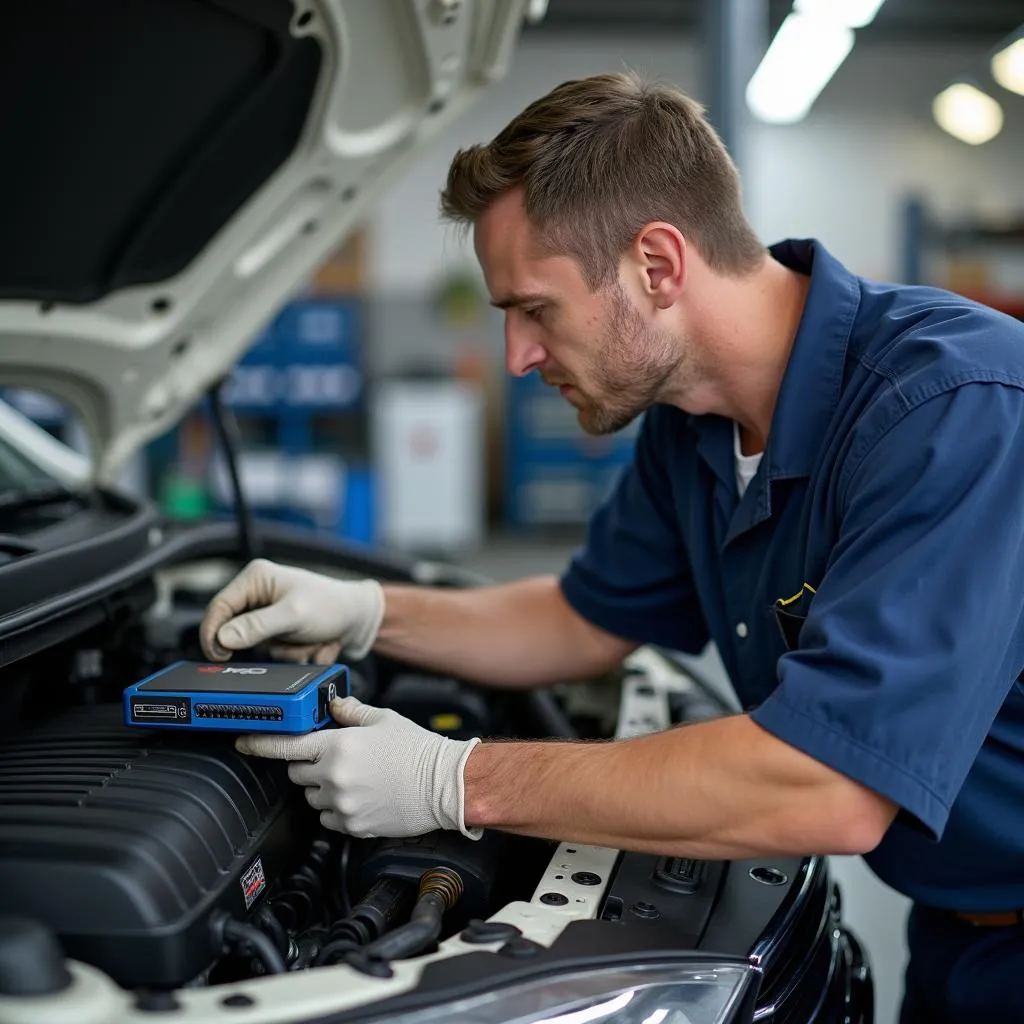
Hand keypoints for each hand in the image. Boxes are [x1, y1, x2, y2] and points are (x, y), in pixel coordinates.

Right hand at [199, 559, 384, 663]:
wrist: (360, 619)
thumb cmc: (332, 605)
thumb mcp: (294, 615)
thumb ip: (258, 626)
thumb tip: (223, 638)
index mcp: (256, 578)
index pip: (218, 606)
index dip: (213, 633)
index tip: (219, 654)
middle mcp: (258, 593)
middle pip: (236, 631)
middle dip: (267, 643)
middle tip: (290, 640)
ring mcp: (268, 614)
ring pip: (257, 647)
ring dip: (284, 651)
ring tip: (307, 639)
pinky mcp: (278, 630)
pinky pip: (273, 652)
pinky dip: (292, 654)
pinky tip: (311, 643)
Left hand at [236, 697, 481, 839]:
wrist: (443, 785)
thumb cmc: (417, 750)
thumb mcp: (383, 719)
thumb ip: (350, 712)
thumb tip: (333, 707)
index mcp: (338, 745)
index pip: (287, 745)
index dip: (261, 743)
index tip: (244, 741)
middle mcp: (335, 776)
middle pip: (297, 773)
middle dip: (308, 764)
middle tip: (334, 758)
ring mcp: (342, 804)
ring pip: (312, 796)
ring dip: (323, 787)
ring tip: (356, 778)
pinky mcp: (352, 825)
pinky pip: (328, 818)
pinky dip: (337, 808)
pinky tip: (361, 795)